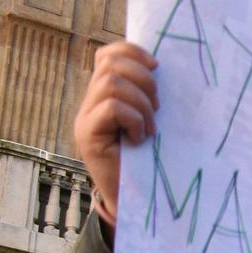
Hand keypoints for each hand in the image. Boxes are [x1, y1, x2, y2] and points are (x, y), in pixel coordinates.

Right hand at [73, 42, 159, 225]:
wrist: (135, 200)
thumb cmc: (151, 161)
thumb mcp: (152, 122)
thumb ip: (149, 98)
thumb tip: (165, 71)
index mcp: (105, 95)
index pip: (108, 55)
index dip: (131, 51)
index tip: (157, 66)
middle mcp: (90, 103)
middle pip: (110, 64)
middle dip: (142, 79)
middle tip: (157, 107)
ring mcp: (86, 119)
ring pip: (111, 83)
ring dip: (141, 103)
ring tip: (150, 128)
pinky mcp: (87, 136)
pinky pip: (112, 108)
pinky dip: (134, 119)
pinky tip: (140, 139)